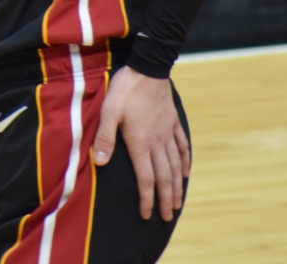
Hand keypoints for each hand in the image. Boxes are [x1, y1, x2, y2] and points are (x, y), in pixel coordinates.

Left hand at [92, 66, 190, 221]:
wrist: (149, 68)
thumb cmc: (126, 89)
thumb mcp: (109, 111)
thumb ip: (105, 137)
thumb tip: (99, 162)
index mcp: (140, 142)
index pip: (145, 178)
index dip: (147, 199)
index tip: (147, 215)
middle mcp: (157, 142)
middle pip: (165, 177)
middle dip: (166, 200)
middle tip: (167, 218)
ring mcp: (168, 133)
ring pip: (176, 166)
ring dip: (177, 186)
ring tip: (178, 203)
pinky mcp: (174, 122)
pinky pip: (182, 146)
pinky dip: (185, 162)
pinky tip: (186, 172)